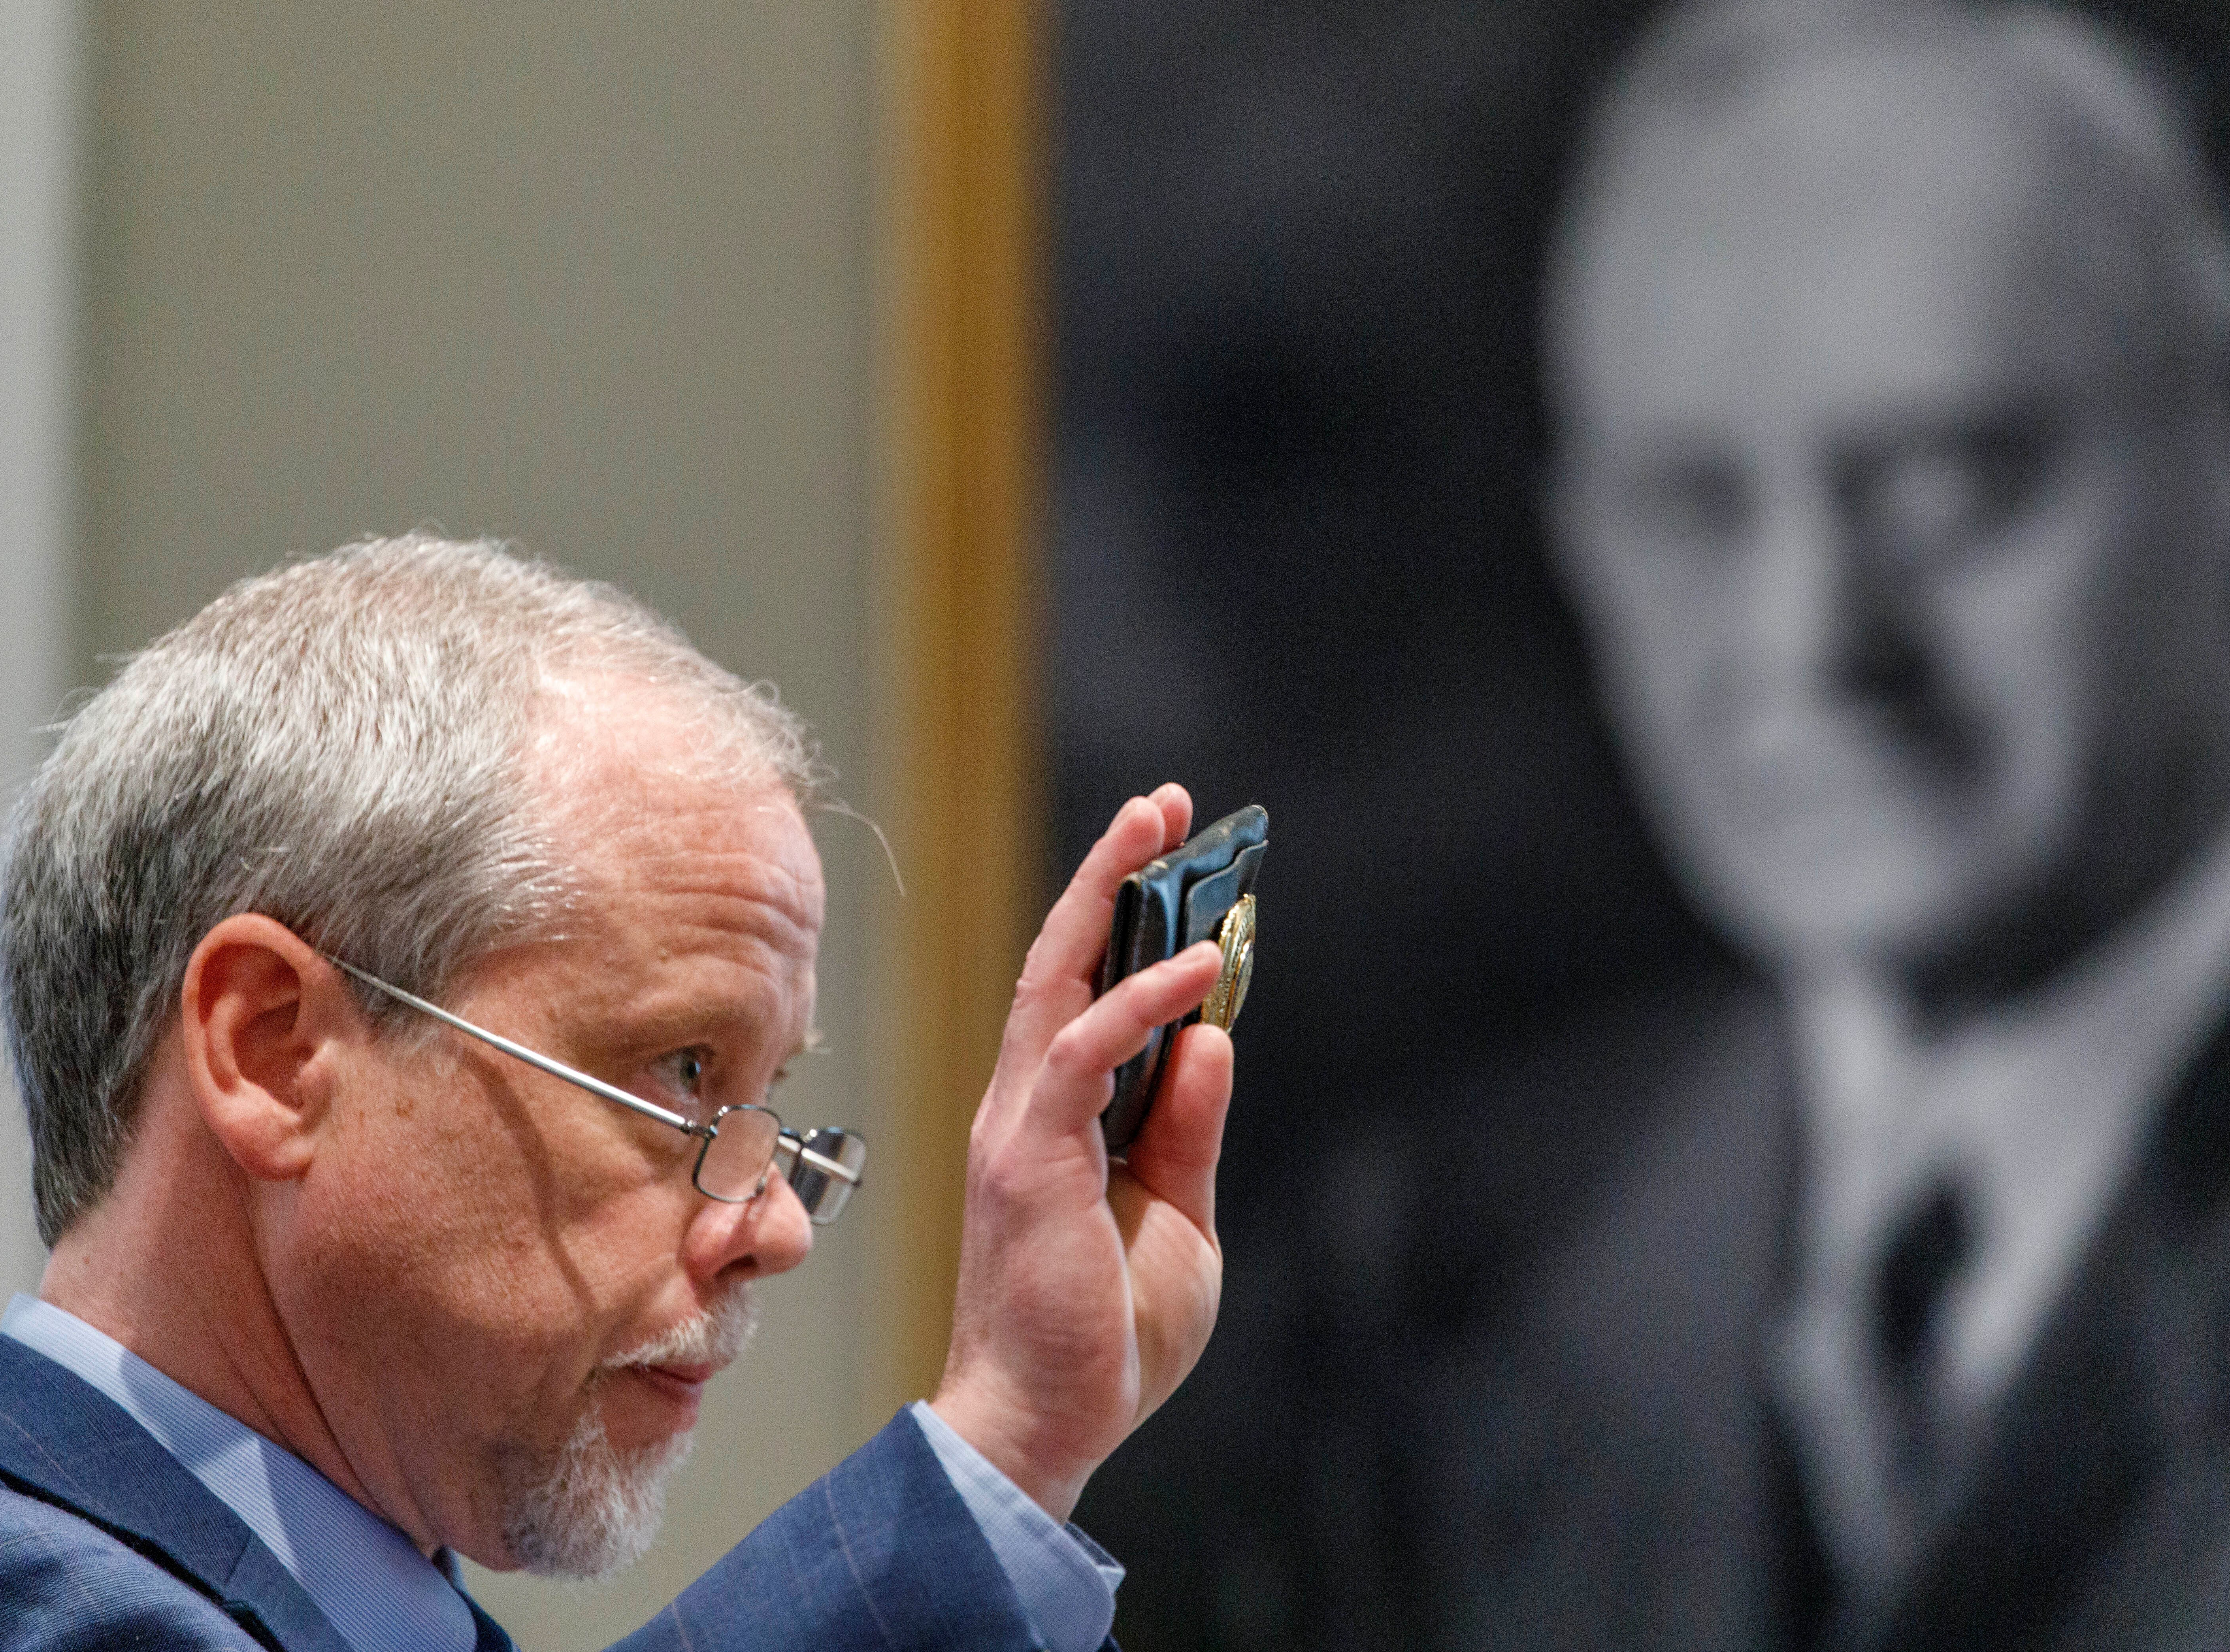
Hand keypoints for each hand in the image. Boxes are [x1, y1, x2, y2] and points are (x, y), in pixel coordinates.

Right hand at [929, 784, 1235, 1520]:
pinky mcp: (1029, 1158)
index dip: (1125, 918)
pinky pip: (1081, 1054)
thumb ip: (1187, 1128)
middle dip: (1110, 873)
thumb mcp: (1178, 1217)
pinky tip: (1194, 971)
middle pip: (1059, 956)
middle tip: (1163, 804)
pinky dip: (1137, 1003)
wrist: (1046, 1425)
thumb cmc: (1104, 1337)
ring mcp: (1018, 1126)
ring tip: (1161, 831)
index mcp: (1054, 1118)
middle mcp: (1024, 1105)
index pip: (1086, 990)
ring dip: (1107, 896)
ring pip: (1055, 978)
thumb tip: (1211, 1038)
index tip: (1176, 855)